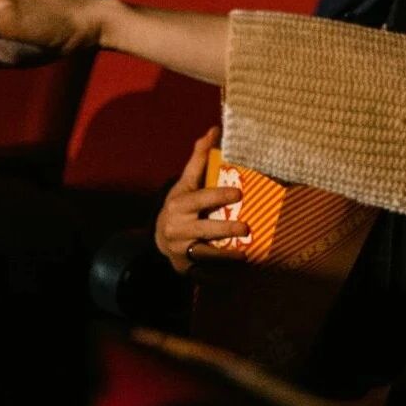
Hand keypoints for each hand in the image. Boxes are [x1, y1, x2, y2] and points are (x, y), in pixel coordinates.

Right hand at [154, 127, 248, 273]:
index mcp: (179, 203)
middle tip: (245, 227)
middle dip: (224, 227)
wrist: (160, 237)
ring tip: (245, 255)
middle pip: (204, 228)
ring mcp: (181, 248)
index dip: (218, 195)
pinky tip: (237, 276)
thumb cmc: (181, 204)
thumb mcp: (186, 182)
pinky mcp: (187, 266)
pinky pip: (204, 272)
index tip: (238, 193)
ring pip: (205, 253)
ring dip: (225, 255)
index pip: (200, 198)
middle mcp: (178, 226)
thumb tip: (214, 129)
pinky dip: (219, 275)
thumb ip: (199, 159)